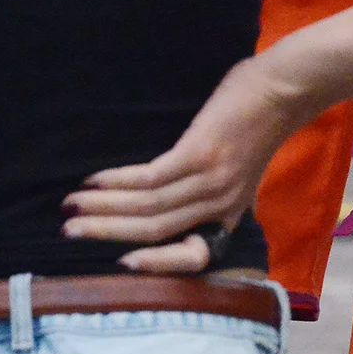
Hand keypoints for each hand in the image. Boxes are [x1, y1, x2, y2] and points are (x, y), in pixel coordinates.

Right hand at [61, 58, 300, 273]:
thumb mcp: (236, 170)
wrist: (283, 88)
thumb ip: (207, 192)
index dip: (154, 264)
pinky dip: (117, 183)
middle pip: (155, 233)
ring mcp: (211, 182)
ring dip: (103, 210)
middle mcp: (219, 206)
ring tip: (70, 208)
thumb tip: (164, 199)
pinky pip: (150, 179)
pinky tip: (93, 182)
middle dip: (107, 234)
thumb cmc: (254, 123)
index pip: (190, 256)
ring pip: (148, 209)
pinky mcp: (201, 155)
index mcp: (228, 215)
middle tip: (68, 232)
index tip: (118, 265)